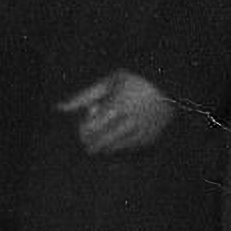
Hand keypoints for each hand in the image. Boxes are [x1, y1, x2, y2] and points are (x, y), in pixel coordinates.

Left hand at [60, 69, 176, 155]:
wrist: (171, 83)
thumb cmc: (135, 79)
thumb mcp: (108, 82)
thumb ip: (83, 97)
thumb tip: (59, 108)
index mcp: (116, 106)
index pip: (89, 130)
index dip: (83, 130)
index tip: (86, 125)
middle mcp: (129, 120)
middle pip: (100, 143)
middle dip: (91, 143)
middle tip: (90, 141)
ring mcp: (141, 130)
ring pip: (114, 149)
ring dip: (105, 147)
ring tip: (105, 138)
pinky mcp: (151, 138)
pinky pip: (129, 150)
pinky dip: (121, 148)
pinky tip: (120, 140)